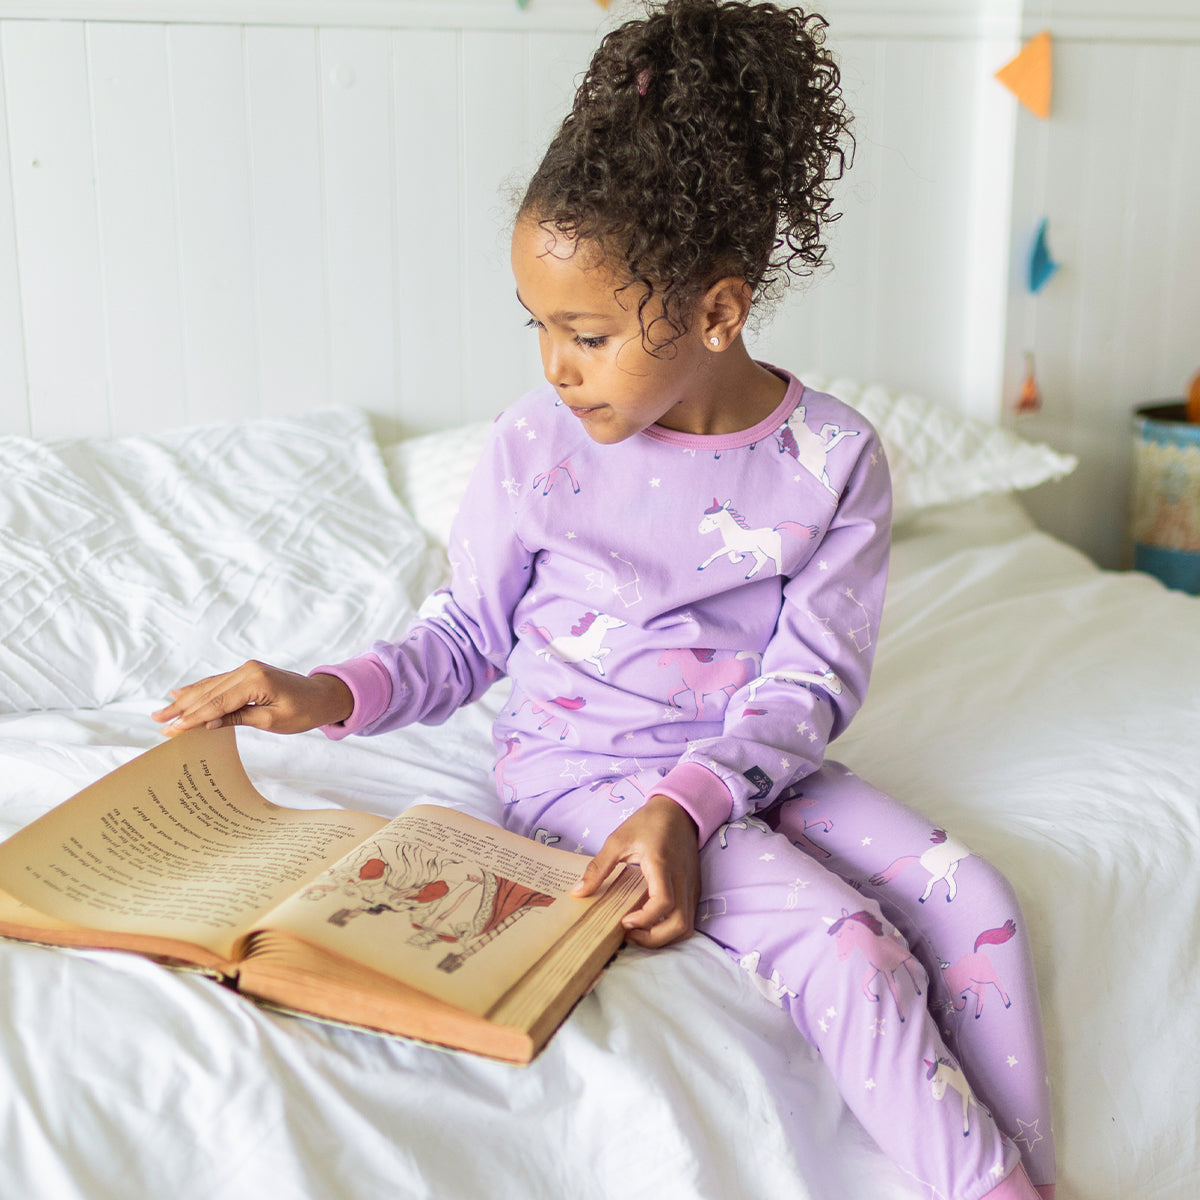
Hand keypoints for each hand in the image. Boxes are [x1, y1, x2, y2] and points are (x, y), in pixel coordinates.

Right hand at [151, 661, 352, 736]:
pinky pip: (218, 683)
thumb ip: (239, 718)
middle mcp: (247, 670)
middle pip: (208, 693)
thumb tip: (207, 722)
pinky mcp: (247, 673)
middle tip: (157, 720)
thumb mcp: (273, 721)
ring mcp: (246, 669)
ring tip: (161, 710)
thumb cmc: (304, 711)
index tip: (171, 730)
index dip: (192, 718)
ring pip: (209, 686)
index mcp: (255, 681)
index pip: (216, 703)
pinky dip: (199, 689)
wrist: (324, 695)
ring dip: (185, 699)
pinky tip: (180, 692)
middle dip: (182, 708)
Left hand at [572, 795, 699, 948]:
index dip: (644, 919)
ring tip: (639, 930)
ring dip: (663, 937)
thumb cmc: (648, 822)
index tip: (624, 921)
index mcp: (663, 866)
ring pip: (686, 927)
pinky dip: (669, 927)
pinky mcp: (693, 889)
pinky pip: (687, 918)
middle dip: (654, 939)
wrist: (680, 810)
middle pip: (679, 925)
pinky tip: (649, 920)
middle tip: (629, 934)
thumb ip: (599, 867)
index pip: (663, 902)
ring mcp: (691, 887)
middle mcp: (682, 881)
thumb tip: (578, 892)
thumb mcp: (618, 840)